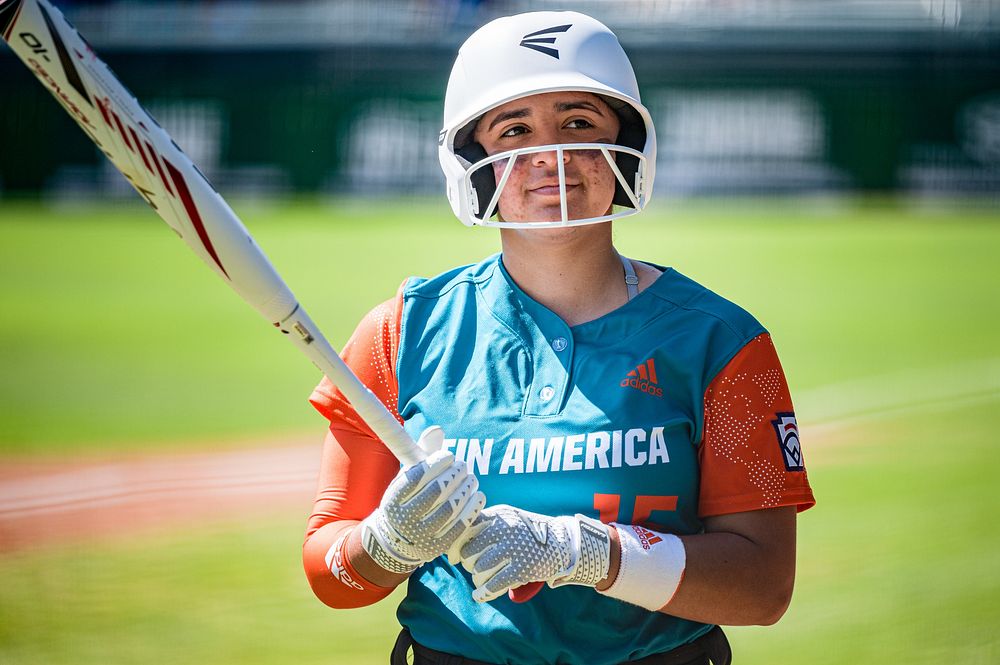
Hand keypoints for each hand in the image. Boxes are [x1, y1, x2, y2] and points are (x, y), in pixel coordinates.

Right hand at [360, 427, 485, 573]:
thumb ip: (421, 454)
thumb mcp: (406, 478)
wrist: (398, 541)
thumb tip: (437, 430)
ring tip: (471, 478)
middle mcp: (404, 520)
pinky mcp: (438, 548)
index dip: (436, 463)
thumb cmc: (407, 500)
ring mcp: (421, 537)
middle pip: (436, 491)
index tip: (448, 455)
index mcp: (392, 500)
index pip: (417, 477)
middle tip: (462, 465)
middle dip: (454, 474)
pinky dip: (472, 507)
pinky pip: (460, 525)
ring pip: (451, 508)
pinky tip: (478, 495)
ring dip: (466, 488)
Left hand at [459, 505, 610, 602]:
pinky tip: (480, 595)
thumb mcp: (506, 519)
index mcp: (498, 515)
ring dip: (477, 579)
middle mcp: (503, 529)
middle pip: (469, 553)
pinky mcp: (522, 568)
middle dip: (469, 564)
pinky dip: (483, 593)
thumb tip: (452, 550)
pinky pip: (493, 585)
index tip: (454, 557)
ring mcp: (513, 549)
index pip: (465, 530)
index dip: (455, 546)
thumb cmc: (526, 532)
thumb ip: (481, 526)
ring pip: (479, 570)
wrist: (561, 541)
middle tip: (475, 567)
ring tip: (482, 580)